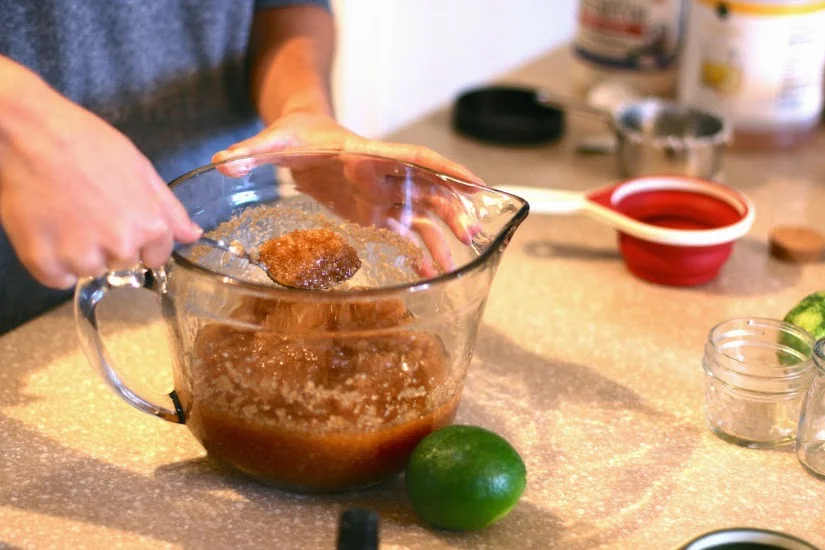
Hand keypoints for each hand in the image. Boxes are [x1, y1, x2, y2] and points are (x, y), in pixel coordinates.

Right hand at [0, 71, 201, 288]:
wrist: (32, 133)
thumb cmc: (89, 144)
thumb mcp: (142, 170)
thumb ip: (170, 209)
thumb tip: (194, 236)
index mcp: (150, 227)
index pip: (156, 257)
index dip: (141, 239)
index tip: (121, 220)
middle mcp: (120, 247)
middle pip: (123, 262)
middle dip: (110, 243)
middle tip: (89, 210)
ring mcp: (81, 257)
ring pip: (91, 270)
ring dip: (80, 253)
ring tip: (66, 216)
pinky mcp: (43, 262)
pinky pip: (58, 279)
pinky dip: (52, 263)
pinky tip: (49, 232)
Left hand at [212, 112, 483, 275]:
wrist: (300, 136)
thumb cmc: (292, 133)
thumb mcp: (272, 140)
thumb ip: (250, 152)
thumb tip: (222, 162)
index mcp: (367, 153)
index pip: (414, 158)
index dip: (446, 170)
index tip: (476, 185)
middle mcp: (383, 175)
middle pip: (428, 190)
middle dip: (453, 211)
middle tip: (473, 236)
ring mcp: (384, 195)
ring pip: (423, 215)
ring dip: (442, 237)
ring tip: (459, 263)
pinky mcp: (376, 212)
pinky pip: (404, 233)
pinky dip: (419, 252)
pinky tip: (429, 274)